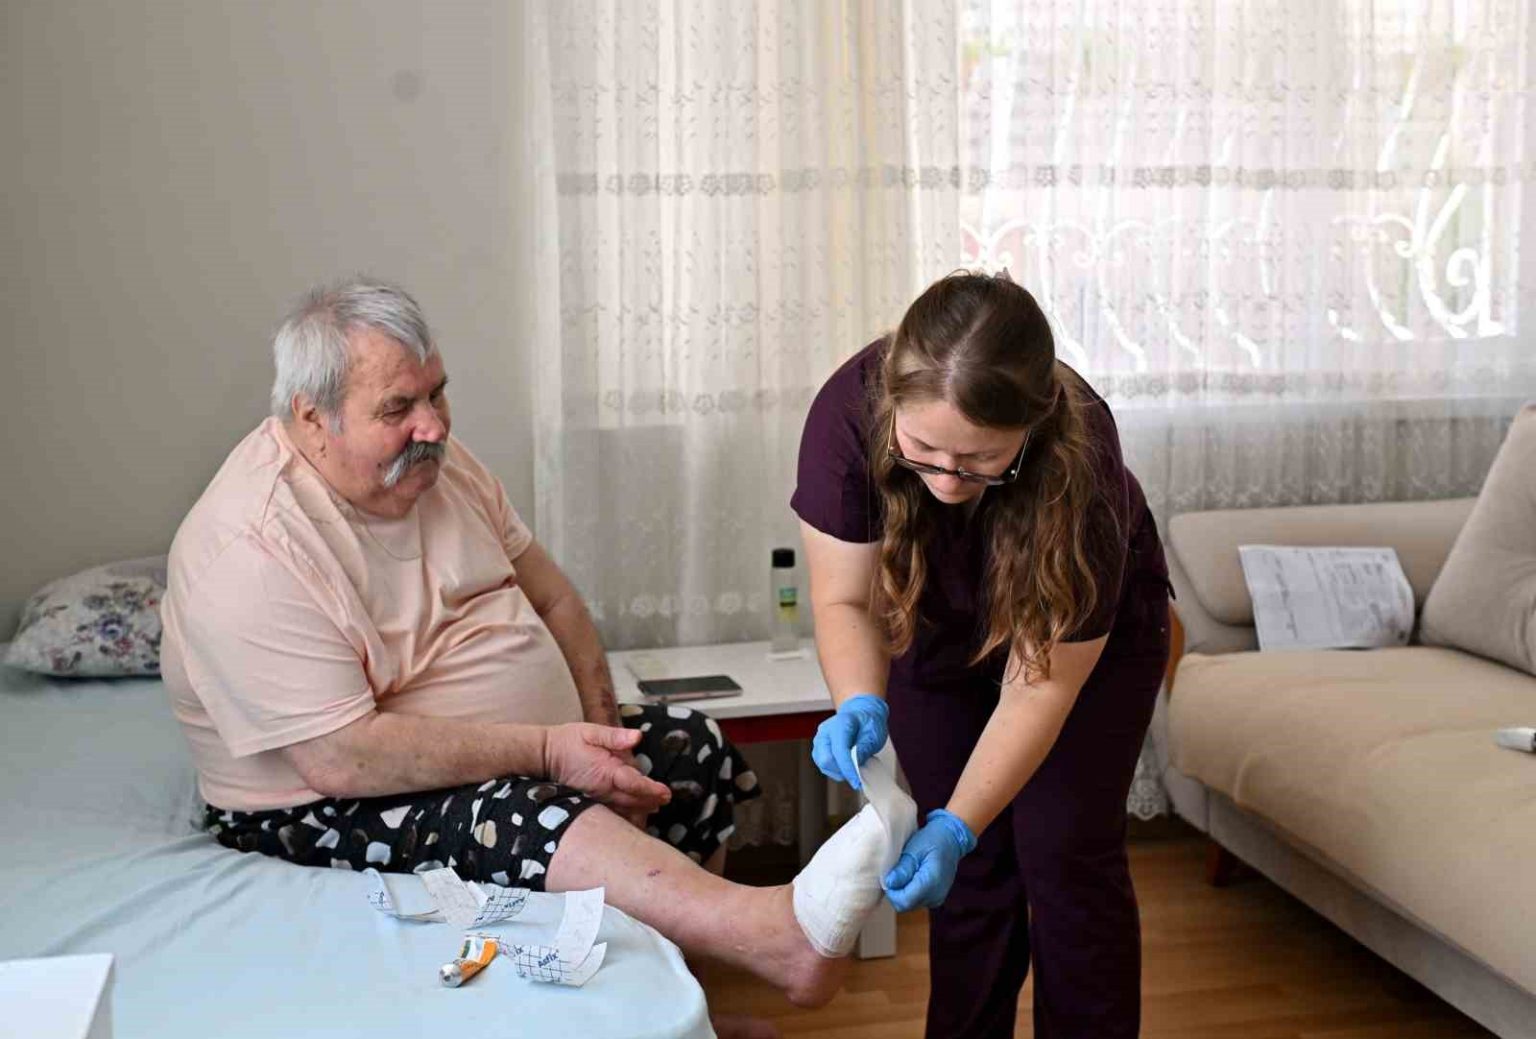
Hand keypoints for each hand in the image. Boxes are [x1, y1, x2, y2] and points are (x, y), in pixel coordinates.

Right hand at [544, 723, 670, 815]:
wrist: (543, 756)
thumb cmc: (568, 741)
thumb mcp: (590, 731)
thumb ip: (615, 736)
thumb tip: (637, 737)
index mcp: (607, 770)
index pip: (634, 783)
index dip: (651, 789)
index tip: (666, 793)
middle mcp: (603, 789)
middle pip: (633, 800)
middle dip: (651, 801)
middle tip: (666, 800)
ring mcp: (596, 798)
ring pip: (623, 810)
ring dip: (640, 810)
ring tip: (654, 808)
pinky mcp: (590, 802)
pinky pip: (611, 813)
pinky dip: (624, 815)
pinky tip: (633, 815)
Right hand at [811, 693, 888, 790]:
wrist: (861, 714)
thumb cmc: (868, 723)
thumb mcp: (874, 734)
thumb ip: (864, 749)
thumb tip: (856, 765)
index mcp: (840, 723)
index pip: (839, 750)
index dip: (848, 768)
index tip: (857, 781)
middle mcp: (825, 731)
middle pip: (826, 759)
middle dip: (842, 771)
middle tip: (858, 774)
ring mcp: (819, 740)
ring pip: (823, 765)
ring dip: (839, 772)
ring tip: (854, 767)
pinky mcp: (818, 749)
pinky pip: (823, 766)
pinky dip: (835, 770)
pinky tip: (846, 766)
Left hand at [882, 809, 976, 911]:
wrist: (951, 840)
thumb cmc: (931, 840)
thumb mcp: (914, 850)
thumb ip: (903, 868)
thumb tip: (889, 884)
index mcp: (931, 883)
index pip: (903, 901)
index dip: (891, 891)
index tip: (889, 876)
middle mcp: (935, 896)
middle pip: (905, 905)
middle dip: (895, 891)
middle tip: (896, 871)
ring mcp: (937, 900)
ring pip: (909, 905)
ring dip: (902, 892)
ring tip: (905, 872)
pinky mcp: (935, 899)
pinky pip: (916, 901)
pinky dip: (910, 892)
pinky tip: (912, 877)